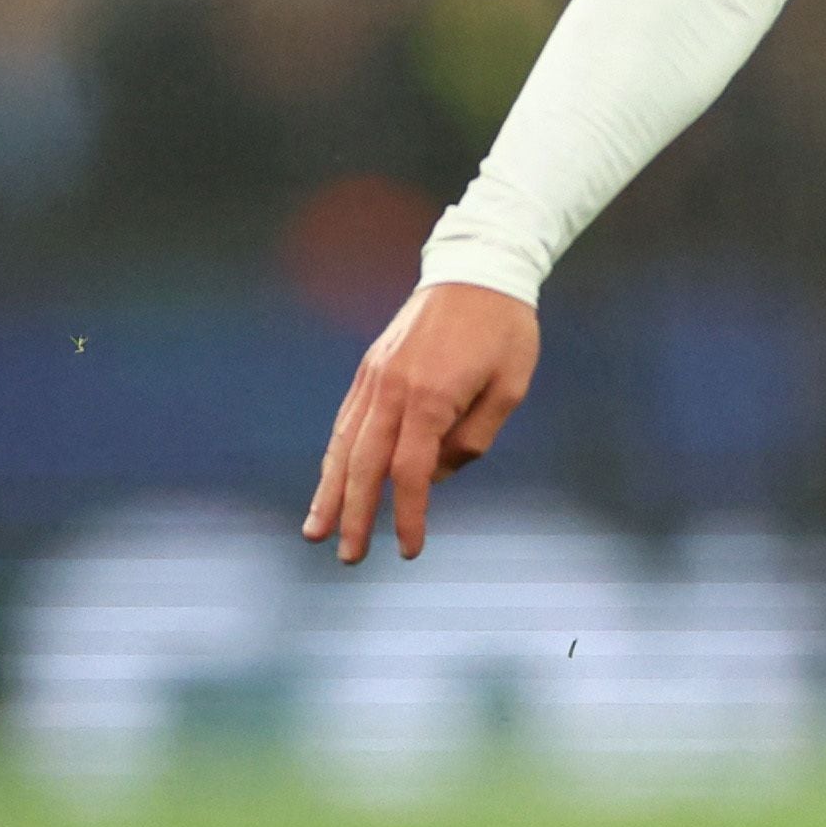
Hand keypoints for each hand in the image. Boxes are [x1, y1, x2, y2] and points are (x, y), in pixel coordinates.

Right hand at [303, 281, 541, 563]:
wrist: (477, 269)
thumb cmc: (504, 330)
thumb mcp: (510, 388)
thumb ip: (474, 438)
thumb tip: (437, 475)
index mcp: (430, 397)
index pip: (411, 472)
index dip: (409, 514)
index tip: (410, 550)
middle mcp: (391, 389)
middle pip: (365, 465)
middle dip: (354, 515)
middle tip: (347, 557)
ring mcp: (374, 377)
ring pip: (344, 444)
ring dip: (329, 491)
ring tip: (315, 530)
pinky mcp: (370, 368)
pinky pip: (347, 420)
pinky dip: (336, 455)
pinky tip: (331, 481)